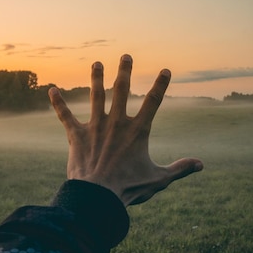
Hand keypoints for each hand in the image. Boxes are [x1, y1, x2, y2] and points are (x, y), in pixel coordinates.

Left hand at [48, 54, 202, 206]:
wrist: (97, 196)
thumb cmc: (128, 188)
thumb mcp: (158, 179)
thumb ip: (180, 169)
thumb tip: (201, 164)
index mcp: (137, 131)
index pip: (153, 102)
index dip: (160, 85)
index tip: (165, 70)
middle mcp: (116, 123)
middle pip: (121, 91)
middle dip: (124, 72)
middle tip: (126, 56)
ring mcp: (95, 127)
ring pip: (96, 97)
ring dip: (96, 79)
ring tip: (97, 63)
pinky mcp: (76, 136)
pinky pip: (65, 116)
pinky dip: (58, 103)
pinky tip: (51, 90)